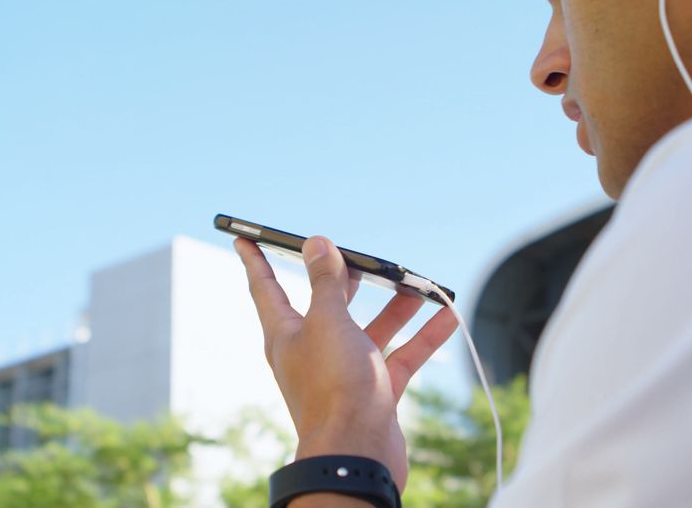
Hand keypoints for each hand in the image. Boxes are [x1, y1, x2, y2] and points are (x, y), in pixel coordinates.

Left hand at [234, 235, 458, 491]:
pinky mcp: (374, 392)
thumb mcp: (329, 322)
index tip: (245, 237)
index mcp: (287, 334)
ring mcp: (344, 372)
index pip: (266, 287)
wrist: (357, 454)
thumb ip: (326, 283)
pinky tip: (446, 317)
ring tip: (417, 283)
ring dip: (396, 307)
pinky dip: (422, 337)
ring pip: (370, 329)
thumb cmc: (334, 388)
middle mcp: (313, 351)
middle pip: (329, 304)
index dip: (257, 260)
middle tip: (362, 255)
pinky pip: (400, 356)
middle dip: (347, 279)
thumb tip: (317, 244)